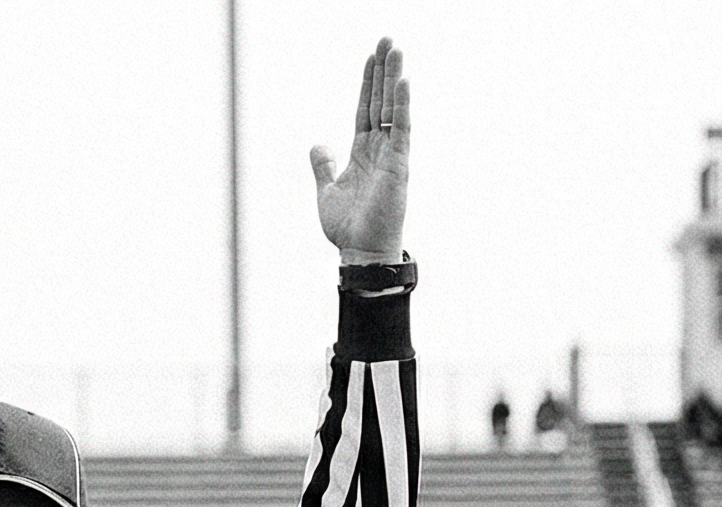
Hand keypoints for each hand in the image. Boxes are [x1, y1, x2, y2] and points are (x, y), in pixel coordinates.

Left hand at [310, 39, 409, 261]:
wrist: (360, 251)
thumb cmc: (348, 228)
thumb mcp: (327, 190)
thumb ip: (323, 166)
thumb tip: (318, 145)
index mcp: (363, 153)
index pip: (366, 109)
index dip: (367, 83)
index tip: (371, 57)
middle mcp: (380, 149)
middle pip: (381, 101)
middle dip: (383, 70)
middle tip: (388, 40)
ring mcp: (391, 156)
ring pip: (393, 108)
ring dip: (394, 79)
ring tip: (396, 50)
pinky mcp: (398, 166)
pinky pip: (402, 129)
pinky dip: (403, 105)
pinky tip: (403, 82)